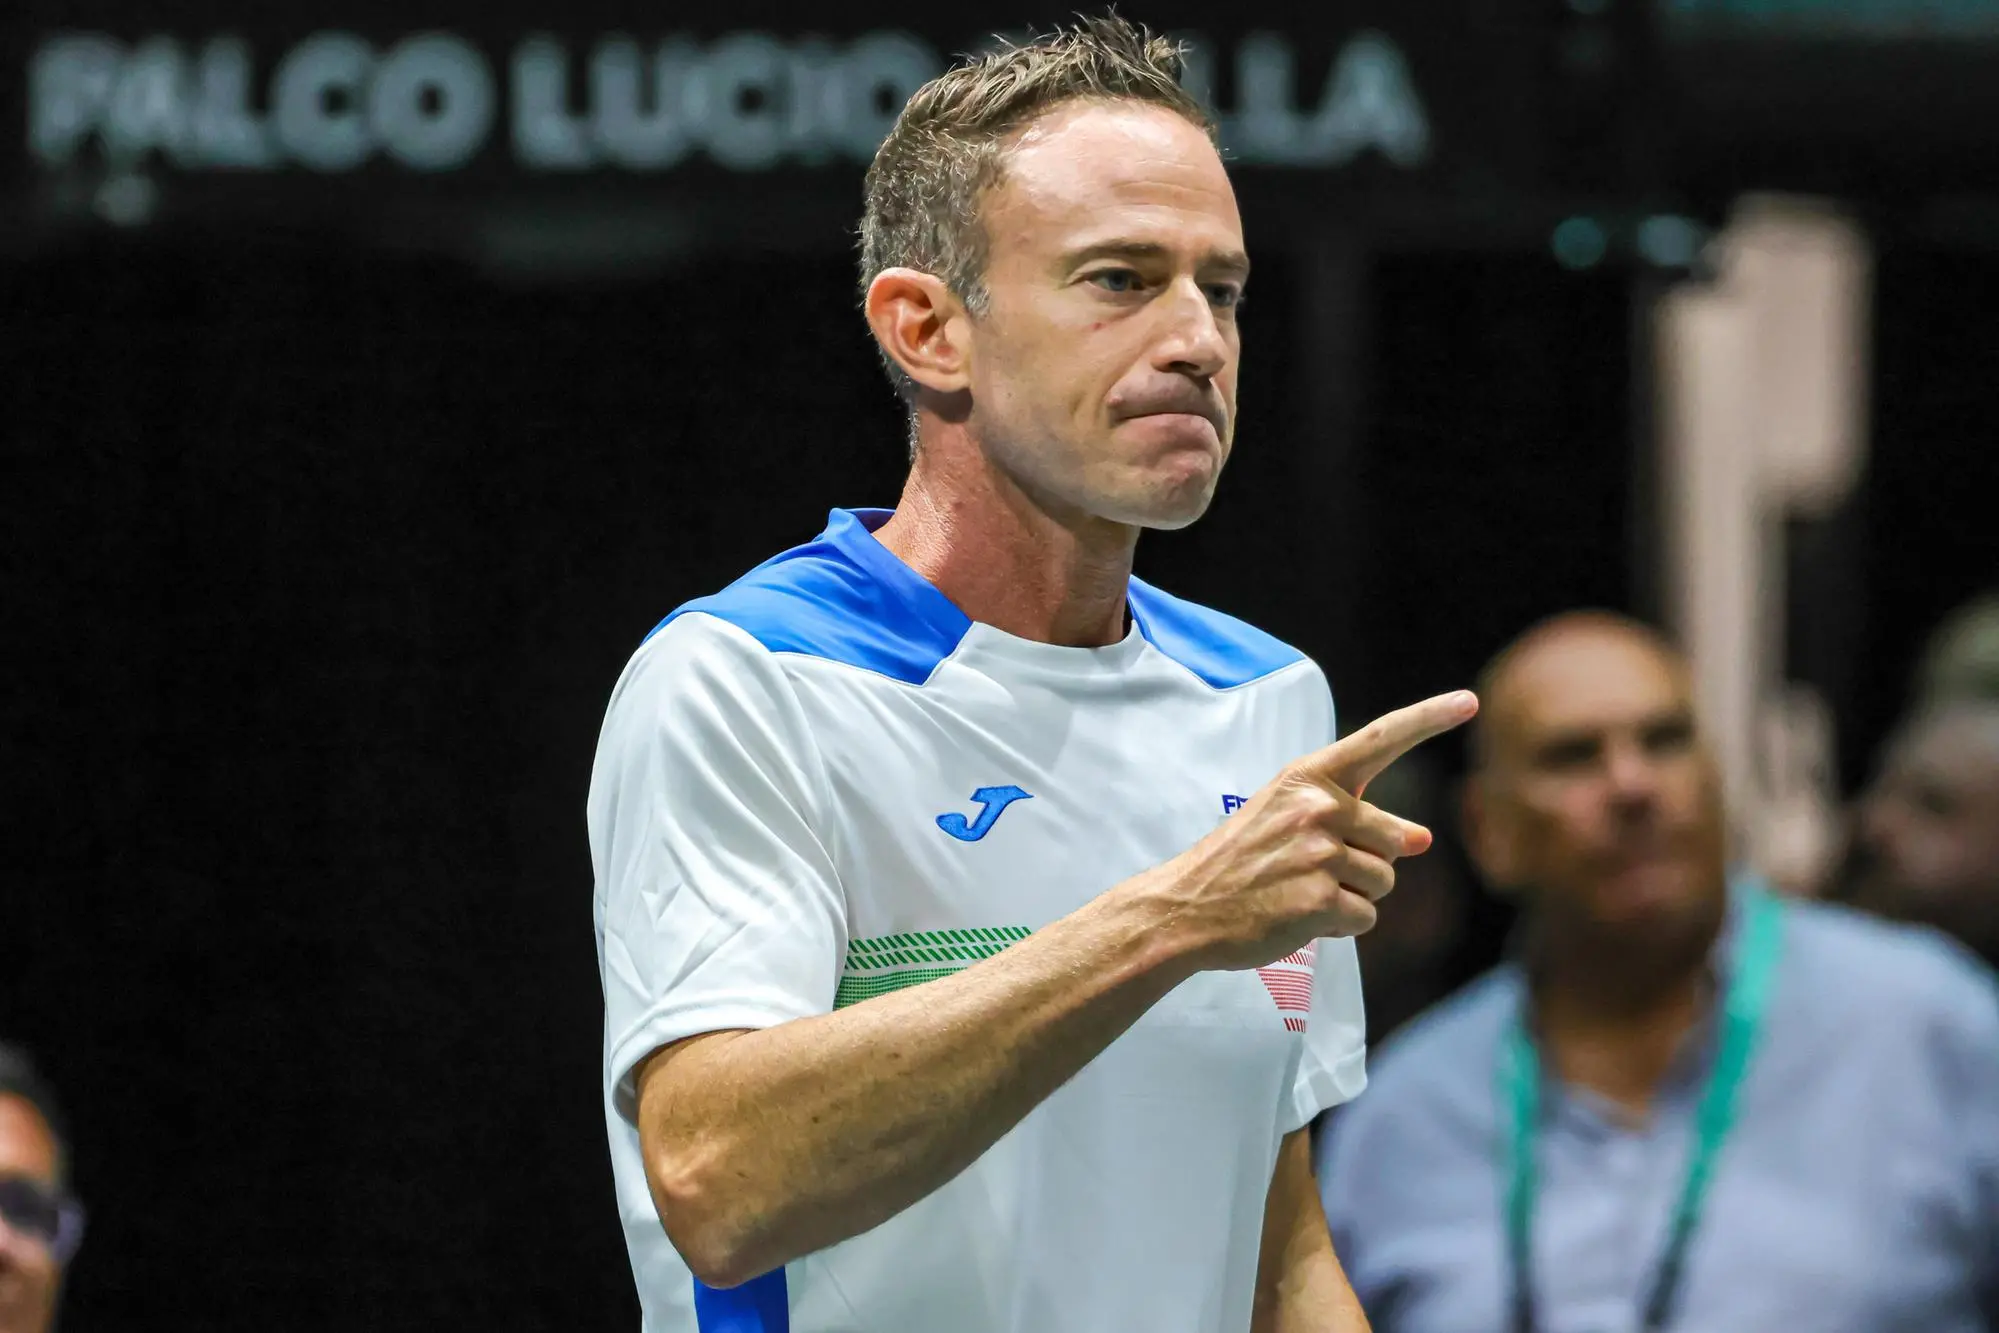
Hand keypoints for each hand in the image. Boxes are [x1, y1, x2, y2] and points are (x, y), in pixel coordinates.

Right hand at [1153, 691, 1478, 971]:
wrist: (1186, 906)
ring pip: (1383, 882)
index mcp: (1308, 777)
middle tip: (1311, 870)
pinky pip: (1365, 917)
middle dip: (1368, 863)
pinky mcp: (1319, 900)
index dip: (1429, 718)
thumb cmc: (1241, 861)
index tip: (1469, 702)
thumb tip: (1423, 840)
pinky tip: (1298, 917)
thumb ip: (1355, 819)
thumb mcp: (1288, 818)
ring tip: (1300, 892)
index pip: (1380, 739)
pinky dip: (1339, 926)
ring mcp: (1319, 853)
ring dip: (1352, 897)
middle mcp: (1318, 807)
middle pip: (1395, 840)